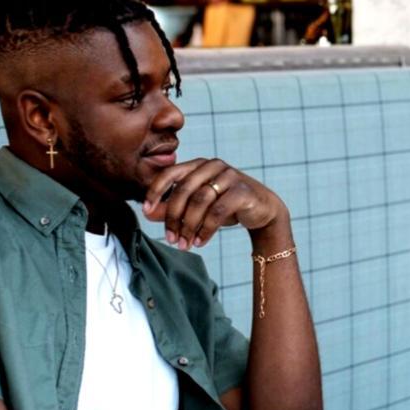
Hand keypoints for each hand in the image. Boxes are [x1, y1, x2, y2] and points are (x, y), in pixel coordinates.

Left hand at [141, 158, 287, 249]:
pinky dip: (206, 229)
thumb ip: (173, 208)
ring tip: (185, 244)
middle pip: (184, 190)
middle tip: (170, 239)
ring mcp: (229, 176)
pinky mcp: (242, 191)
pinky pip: (217, 211)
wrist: (263, 210)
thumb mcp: (198, 207)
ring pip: (200, 201)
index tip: (145, 211)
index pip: (170, 173)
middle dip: (173, 217)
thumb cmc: (226, 206)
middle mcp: (213, 166)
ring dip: (189, 226)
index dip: (156, 191)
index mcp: (199, 164)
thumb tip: (148, 213)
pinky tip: (200, 242)